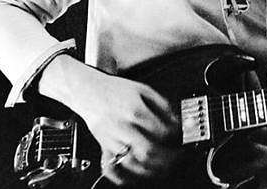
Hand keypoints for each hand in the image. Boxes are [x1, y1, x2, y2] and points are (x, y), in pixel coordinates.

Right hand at [38, 55, 181, 184]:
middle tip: (176, 157)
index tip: (178, 136)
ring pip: (132, 163)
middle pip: (148, 151)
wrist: (87, 90)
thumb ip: (161, 104)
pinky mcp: (103, 146)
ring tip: (162, 168)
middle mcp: (123, 127)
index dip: (174, 136)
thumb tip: (175, 120)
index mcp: (135, 110)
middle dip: (166, 158)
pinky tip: (133, 177)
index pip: (161, 130)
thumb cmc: (114, 90)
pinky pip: (110, 168)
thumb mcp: (142, 88)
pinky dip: (122, 177)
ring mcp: (112, 139)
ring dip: (150, 169)